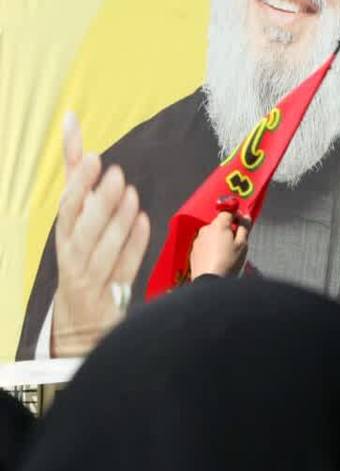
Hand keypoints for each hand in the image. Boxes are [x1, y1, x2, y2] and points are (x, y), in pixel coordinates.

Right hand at [51, 113, 150, 357]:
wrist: (80, 319)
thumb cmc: (85, 261)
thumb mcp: (84, 224)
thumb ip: (87, 191)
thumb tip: (86, 151)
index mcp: (66, 232)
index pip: (68, 200)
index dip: (77, 178)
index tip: (92, 155)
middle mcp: (72, 251)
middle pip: (81, 224)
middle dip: (97, 198)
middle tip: (115, 173)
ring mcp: (88, 273)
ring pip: (101, 244)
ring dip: (117, 218)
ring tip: (131, 194)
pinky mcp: (105, 293)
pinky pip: (122, 266)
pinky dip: (134, 244)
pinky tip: (143, 222)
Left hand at [189, 212, 249, 278]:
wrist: (209, 282)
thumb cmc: (228, 263)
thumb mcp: (243, 244)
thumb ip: (245, 227)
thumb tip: (246, 217)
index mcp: (218, 225)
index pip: (228, 211)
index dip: (237, 216)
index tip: (243, 224)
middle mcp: (205, 230)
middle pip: (219, 223)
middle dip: (228, 229)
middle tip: (237, 242)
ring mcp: (197, 241)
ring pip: (212, 234)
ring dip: (219, 239)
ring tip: (227, 253)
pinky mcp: (193, 251)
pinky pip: (205, 244)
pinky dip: (211, 248)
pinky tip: (217, 259)